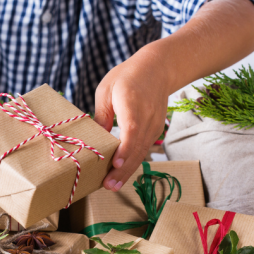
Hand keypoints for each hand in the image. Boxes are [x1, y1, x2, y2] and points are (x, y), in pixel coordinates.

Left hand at [93, 49, 169, 190]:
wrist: (158, 68)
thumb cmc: (127, 76)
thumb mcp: (106, 90)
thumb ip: (101, 114)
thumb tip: (94, 138)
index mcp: (133, 104)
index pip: (132, 130)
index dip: (124, 149)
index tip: (115, 164)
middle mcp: (147, 117)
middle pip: (137, 148)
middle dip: (123, 169)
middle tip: (108, 185)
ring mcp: (154, 125)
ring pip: (141, 153)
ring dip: (127, 171)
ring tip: (112, 185)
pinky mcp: (155, 130)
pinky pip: (143, 149)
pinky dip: (132, 162)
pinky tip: (121, 173)